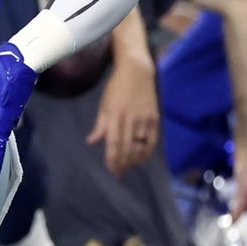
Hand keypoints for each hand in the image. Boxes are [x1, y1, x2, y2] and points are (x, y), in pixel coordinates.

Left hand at [88, 53, 158, 174]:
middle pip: (128, 147)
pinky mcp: (155, 117)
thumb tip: (91, 142)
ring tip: (128, 167)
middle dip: (123, 162)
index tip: (111, 169)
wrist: (136, 72)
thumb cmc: (116, 88)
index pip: (114, 143)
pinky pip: (152, 139)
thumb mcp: (103, 105)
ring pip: (141, 145)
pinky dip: (147, 151)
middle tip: (119, 172)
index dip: (113, 158)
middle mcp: (130, 118)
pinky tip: (142, 158)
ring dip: (134, 159)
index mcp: (115, 115)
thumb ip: (100, 125)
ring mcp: (144, 118)